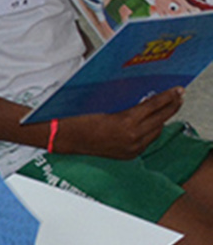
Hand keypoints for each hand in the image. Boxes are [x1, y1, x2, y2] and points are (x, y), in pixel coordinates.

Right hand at [55, 90, 182, 159]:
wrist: (65, 138)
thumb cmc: (80, 120)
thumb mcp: (106, 106)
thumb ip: (128, 104)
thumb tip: (146, 98)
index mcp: (125, 122)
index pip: (154, 106)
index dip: (167, 97)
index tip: (177, 90)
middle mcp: (132, 137)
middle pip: (161, 119)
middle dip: (172, 106)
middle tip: (179, 97)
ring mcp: (131, 147)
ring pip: (157, 131)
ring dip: (162, 119)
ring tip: (166, 109)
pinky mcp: (128, 154)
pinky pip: (148, 141)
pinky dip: (151, 131)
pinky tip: (151, 124)